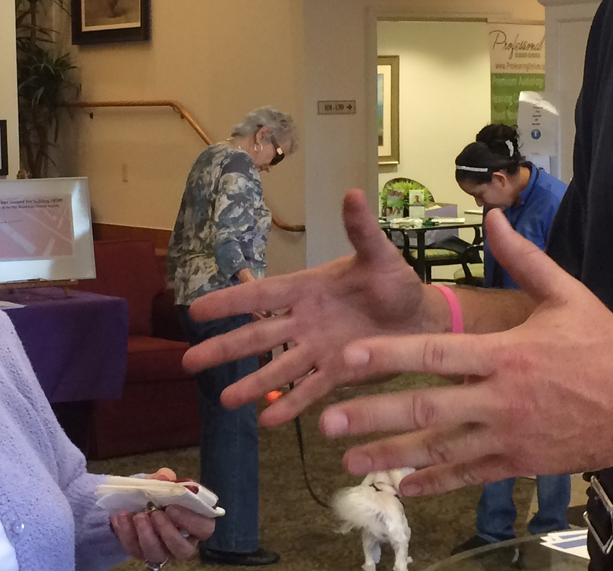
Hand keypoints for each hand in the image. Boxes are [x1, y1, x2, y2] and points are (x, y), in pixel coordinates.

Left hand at [109, 469, 212, 565]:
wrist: (136, 503)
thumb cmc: (158, 494)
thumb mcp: (162, 482)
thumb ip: (165, 477)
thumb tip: (165, 477)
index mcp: (195, 524)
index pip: (204, 529)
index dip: (191, 521)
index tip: (172, 507)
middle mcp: (181, 543)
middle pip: (183, 550)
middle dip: (168, 532)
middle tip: (155, 514)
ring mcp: (161, 551)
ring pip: (158, 555)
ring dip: (146, 535)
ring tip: (138, 516)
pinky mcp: (141, 554)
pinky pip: (134, 549)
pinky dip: (126, 533)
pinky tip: (121, 517)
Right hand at [183, 190, 435, 422]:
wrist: (424, 317)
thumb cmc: (395, 282)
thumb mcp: (380, 256)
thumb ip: (361, 231)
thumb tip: (351, 193)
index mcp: (307, 289)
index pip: (261, 295)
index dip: (229, 302)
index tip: (195, 311)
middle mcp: (305, 321)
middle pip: (258, 336)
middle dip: (225, 349)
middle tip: (189, 362)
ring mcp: (319, 349)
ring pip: (279, 367)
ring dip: (253, 383)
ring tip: (226, 402)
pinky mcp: (340, 373)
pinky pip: (311, 389)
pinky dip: (291, 404)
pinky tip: (268, 420)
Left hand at [317, 210, 612, 497]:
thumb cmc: (607, 347)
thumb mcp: (568, 294)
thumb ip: (523, 258)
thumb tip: (492, 215)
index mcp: (506, 356)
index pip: (434, 355)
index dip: (387, 357)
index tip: (346, 360)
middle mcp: (500, 401)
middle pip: (425, 410)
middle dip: (372, 416)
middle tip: (326, 422)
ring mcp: (508, 438)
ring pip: (439, 451)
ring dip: (390, 457)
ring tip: (347, 463)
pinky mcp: (519, 465)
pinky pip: (469, 476)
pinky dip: (434, 483)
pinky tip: (402, 488)